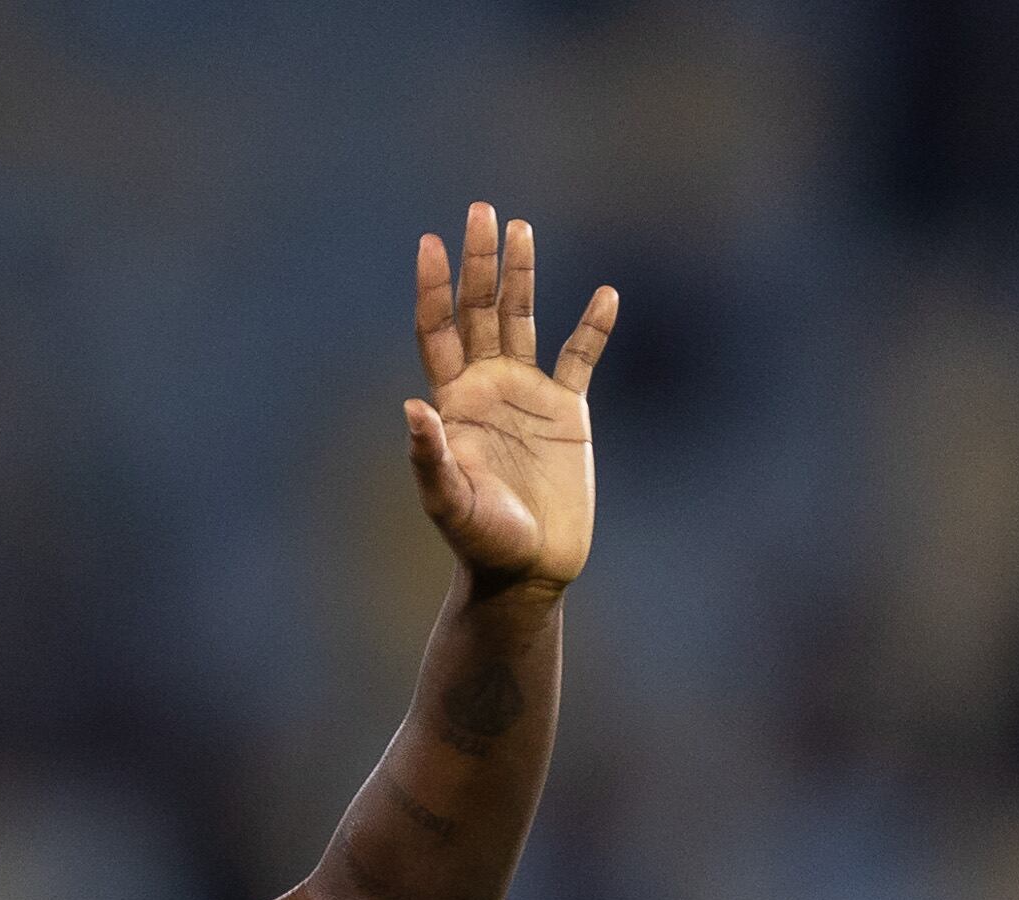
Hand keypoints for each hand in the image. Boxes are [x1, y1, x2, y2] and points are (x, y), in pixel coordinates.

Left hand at [405, 205, 617, 593]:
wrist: (528, 570)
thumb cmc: (481, 541)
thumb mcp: (449, 502)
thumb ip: (430, 457)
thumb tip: (413, 409)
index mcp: (453, 401)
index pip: (438, 329)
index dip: (433, 287)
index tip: (429, 242)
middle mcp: (487, 387)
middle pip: (480, 310)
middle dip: (479, 262)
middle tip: (480, 210)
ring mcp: (527, 395)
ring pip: (522, 320)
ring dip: (522, 275)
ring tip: (521, 228)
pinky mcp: (567, 412)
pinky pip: (580, 357)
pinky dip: (593, 327)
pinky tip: (605, 295)